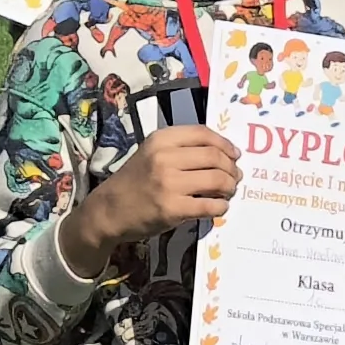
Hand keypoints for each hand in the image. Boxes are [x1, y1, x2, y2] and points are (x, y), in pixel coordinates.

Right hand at [64, 124, 240, 276]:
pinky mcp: (172, 209)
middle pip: (214, 157)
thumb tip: (223, 154)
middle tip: (235, 177)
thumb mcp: (152, 153)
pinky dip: (221, 207)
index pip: (203, 134)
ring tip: (228, 192)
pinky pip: (209, 205)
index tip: (234, 155)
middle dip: (231, 168)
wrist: (109, 210)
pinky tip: (219, 207)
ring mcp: (168, 184)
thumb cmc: (134, 180)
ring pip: (217, 180)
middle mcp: (165, 158)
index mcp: (161, 139)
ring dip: (230, 187)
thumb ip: (181, 149)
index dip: (225, 144)